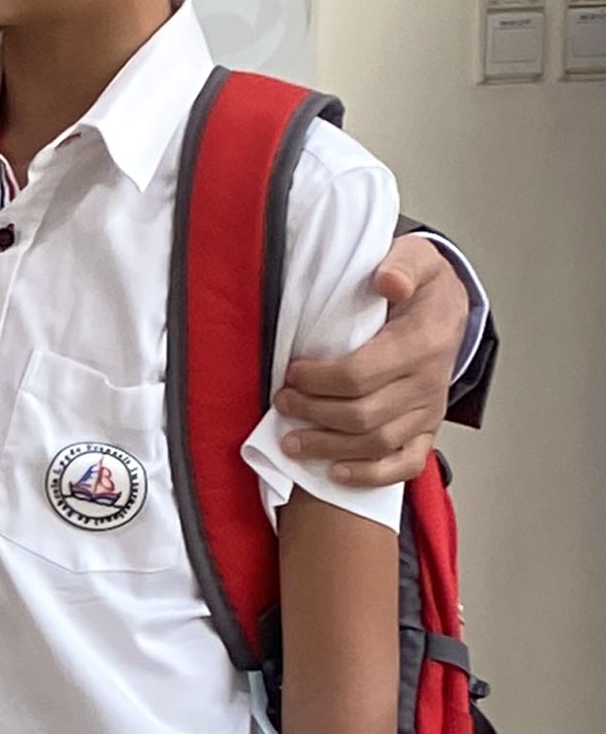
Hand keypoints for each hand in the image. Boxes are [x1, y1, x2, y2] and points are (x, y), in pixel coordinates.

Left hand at [276, 239, 464, 485]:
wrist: (452, 309)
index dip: (318, 379)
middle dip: (313, 412)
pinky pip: (406, 465)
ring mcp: (429, 410)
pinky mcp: (428, 429)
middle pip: (362, 414)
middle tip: (281, 402)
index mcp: (422, 342)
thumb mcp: (417, 257)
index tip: (292, 372)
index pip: (360, 373)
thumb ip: (402, 264)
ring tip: (291, 441)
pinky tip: (336, 473)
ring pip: (375, 443)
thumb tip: (387, 281)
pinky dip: (371, 475)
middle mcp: (428, 382)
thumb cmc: (424, 286)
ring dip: (328, 447)